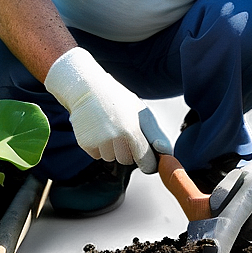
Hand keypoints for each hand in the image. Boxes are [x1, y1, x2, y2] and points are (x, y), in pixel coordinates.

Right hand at [44, 48, 167, 172]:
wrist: (87, 88)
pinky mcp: (85, 142)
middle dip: (127, 152)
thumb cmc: (118, 100)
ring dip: (111, 149)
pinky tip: (97, 130)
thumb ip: (154, 133)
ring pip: (110, 158)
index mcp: (133, 128)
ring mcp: (99, 140)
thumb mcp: (140, 111)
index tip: (149, 164)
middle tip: (122, 133)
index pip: (145, 159)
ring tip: (107, 128)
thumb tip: (166, 153)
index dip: (148, 164)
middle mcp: (116, 136)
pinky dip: (97, 147)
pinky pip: (96, 155)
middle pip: (126, 161)